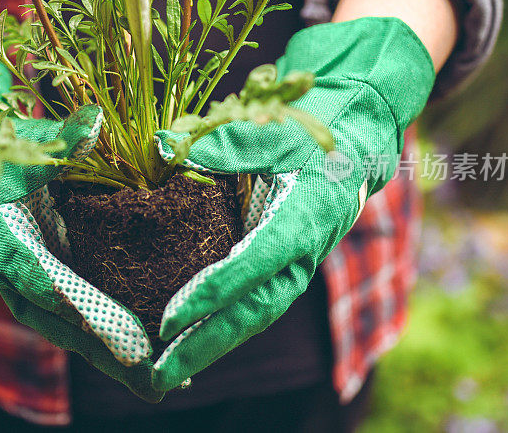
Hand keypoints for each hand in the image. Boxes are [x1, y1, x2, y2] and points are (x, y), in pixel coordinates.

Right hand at [0, 58, 163, 401]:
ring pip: (69, 327)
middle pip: (62, 322)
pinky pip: (72, 314)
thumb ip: (59, 138)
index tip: (119, 337)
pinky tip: (140, 350)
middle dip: (108, 353)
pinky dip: (102, 335)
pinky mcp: (38, 277)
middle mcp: (13, 271)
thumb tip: (97, 121)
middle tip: (158, 380)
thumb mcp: (18, 143)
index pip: (43, 283)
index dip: (80, 310)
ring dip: (110, 355)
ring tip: (161, 380)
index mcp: (1, 240)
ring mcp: (24, 280)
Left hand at [150, 17, 434, 389]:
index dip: (210, 294)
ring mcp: (292, 270)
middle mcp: (299, 257)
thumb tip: (163, 147)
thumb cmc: (310, 135)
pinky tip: (187, 347)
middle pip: (250, 312)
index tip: (169, 319)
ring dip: (208, 348)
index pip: (250, 266)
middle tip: (156, 377)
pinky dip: (221, 333)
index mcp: (300, 220)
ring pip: (251, 320)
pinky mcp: (281, 273)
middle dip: (202, 346)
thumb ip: (224, 142)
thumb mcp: (273, 131)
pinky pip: (251, 311)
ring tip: (163, 374)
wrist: (350, 148)